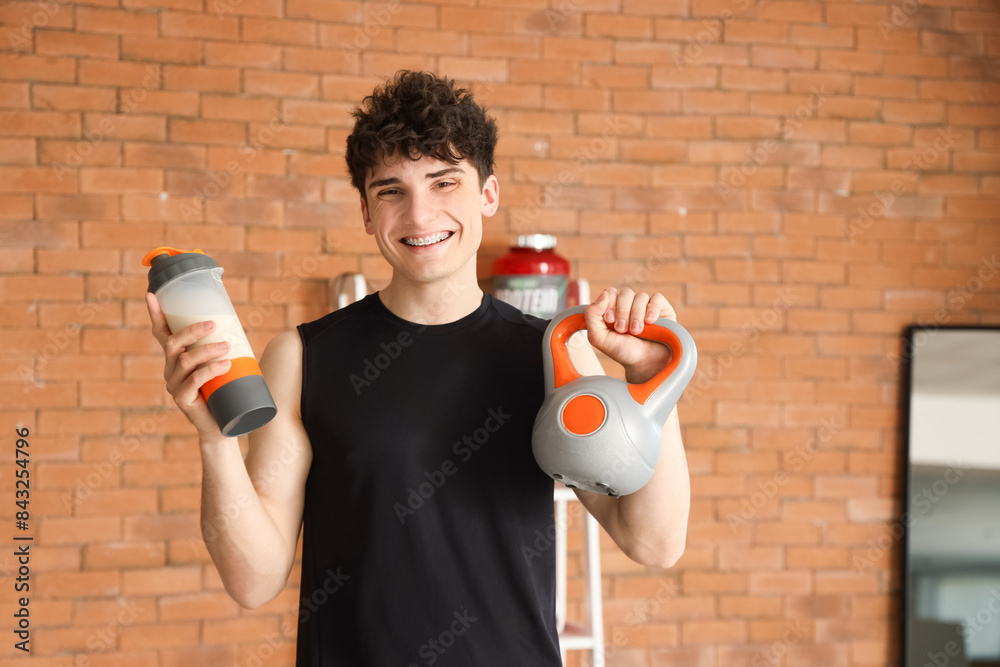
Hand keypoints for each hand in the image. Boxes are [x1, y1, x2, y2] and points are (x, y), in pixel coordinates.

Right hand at [146, 292, 231, 438]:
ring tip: (227, 347)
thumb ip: (223, 347)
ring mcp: (174, 385)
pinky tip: (225, 365)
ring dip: (207, 350)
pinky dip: (210, 370)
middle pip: (173, 344)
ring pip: (186, 361)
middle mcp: (170, 369)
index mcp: (176, 358)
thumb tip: (238, 324)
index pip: (162, 333)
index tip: (151, 295)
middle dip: (191, 331)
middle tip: (212, 324)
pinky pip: (194, 381)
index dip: (156, 315)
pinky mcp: (183, 400)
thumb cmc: (224, 390)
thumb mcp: (222, 365)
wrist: (224, 425)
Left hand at [583, 288, 675, 382]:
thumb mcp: (598, 337)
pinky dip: (652, 309)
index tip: (610, 322)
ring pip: (640, 296)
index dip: (609, 305)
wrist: (645, 363)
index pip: (610, 292)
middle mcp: (630, 304)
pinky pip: (657, 298)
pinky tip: (650, 322)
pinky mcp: (662, 308)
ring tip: (636, 331)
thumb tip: (603, 294)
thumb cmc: (622, 351)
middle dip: (622, 312)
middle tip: (623, 330)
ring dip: (636, 315)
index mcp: (614, 307)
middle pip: (625, 293)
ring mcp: (646, 305)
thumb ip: (591, 315)